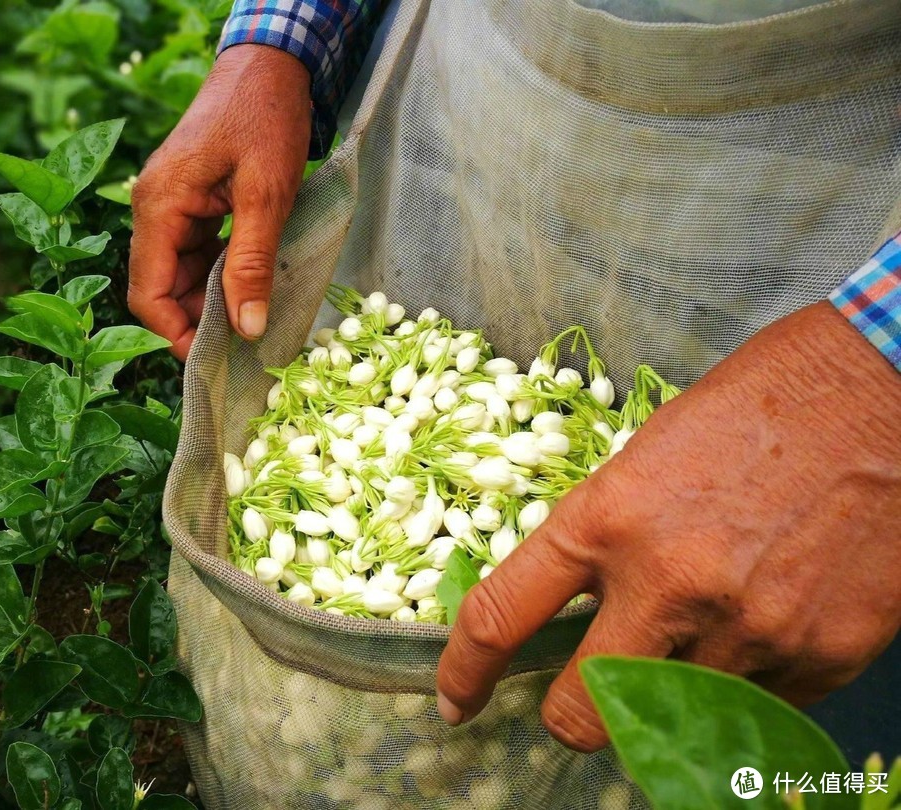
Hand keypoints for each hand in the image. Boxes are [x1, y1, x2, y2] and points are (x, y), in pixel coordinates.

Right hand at [128, 45, 311, 359]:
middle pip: (161, 289)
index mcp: (159, 207)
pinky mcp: (191, 203)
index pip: (147, 293)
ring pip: (181, 275)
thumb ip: (252, 262)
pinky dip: (221, 274)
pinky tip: (252, 283)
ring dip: (213, 299)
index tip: (216, 359)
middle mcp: (154, 209)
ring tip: (255, 316)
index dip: (175, 334)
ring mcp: (171, 206)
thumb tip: (245, 327)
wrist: (269, 64)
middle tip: (246, 342)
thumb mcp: (266, 194)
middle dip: (198, 320)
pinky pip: (197, 254)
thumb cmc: (265, 117)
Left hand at [436, 301, 900, 751]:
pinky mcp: (824, 654)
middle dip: (569, 720)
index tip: (456, 700)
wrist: (881, 388)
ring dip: (671, 695)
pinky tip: (764, 626)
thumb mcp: (650, 453)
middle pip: (581, 714)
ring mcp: (750, 628)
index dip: (466, 670)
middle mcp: (670, 583)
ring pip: (675, 719)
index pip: (502, 614)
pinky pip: (760, 709)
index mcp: (609, 518)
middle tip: (578, 703)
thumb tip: (587, 604)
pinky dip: (745, 686)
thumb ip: (610, 536)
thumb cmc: (760, 403)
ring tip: (701, 634)